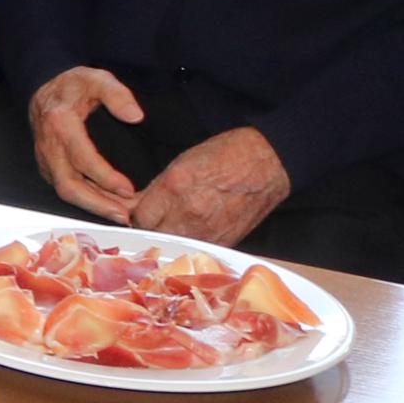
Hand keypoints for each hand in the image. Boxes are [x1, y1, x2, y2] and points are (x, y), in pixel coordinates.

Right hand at [28, 67, 146, 220]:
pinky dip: (86, 201)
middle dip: (97, 204)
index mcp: (59, 123)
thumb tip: (135, 116)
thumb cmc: (73, 86)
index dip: (105, 177)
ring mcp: (45, 159)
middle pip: (68, 185)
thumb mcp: (97, 78)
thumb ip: (116, 94)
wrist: (45, 90)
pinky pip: (65, 189)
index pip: (82, 158)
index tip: (129, 188)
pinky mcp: (48, 168)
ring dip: (93, 207)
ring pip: (65, 192)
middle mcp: (48, 146)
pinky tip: (108, 206)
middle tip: (124, 215)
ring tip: (120, 215)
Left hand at [131, 127, 290, 247]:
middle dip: (149, 228)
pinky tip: (193, 229)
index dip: (135, 215)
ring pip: (173, 244)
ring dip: (168, 236)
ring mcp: (207, 231)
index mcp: (175, 187)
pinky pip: (195, 247)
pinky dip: (190, 241)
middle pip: (152, 234)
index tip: (138, 212)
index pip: (139, 217)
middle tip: (154, 219)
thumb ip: (157, 188)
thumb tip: (135, 204)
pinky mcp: (223, 242)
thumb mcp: (183, 162)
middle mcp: (188, 213)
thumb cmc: (226, 155)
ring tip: (174, 223)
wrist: (268, 164)